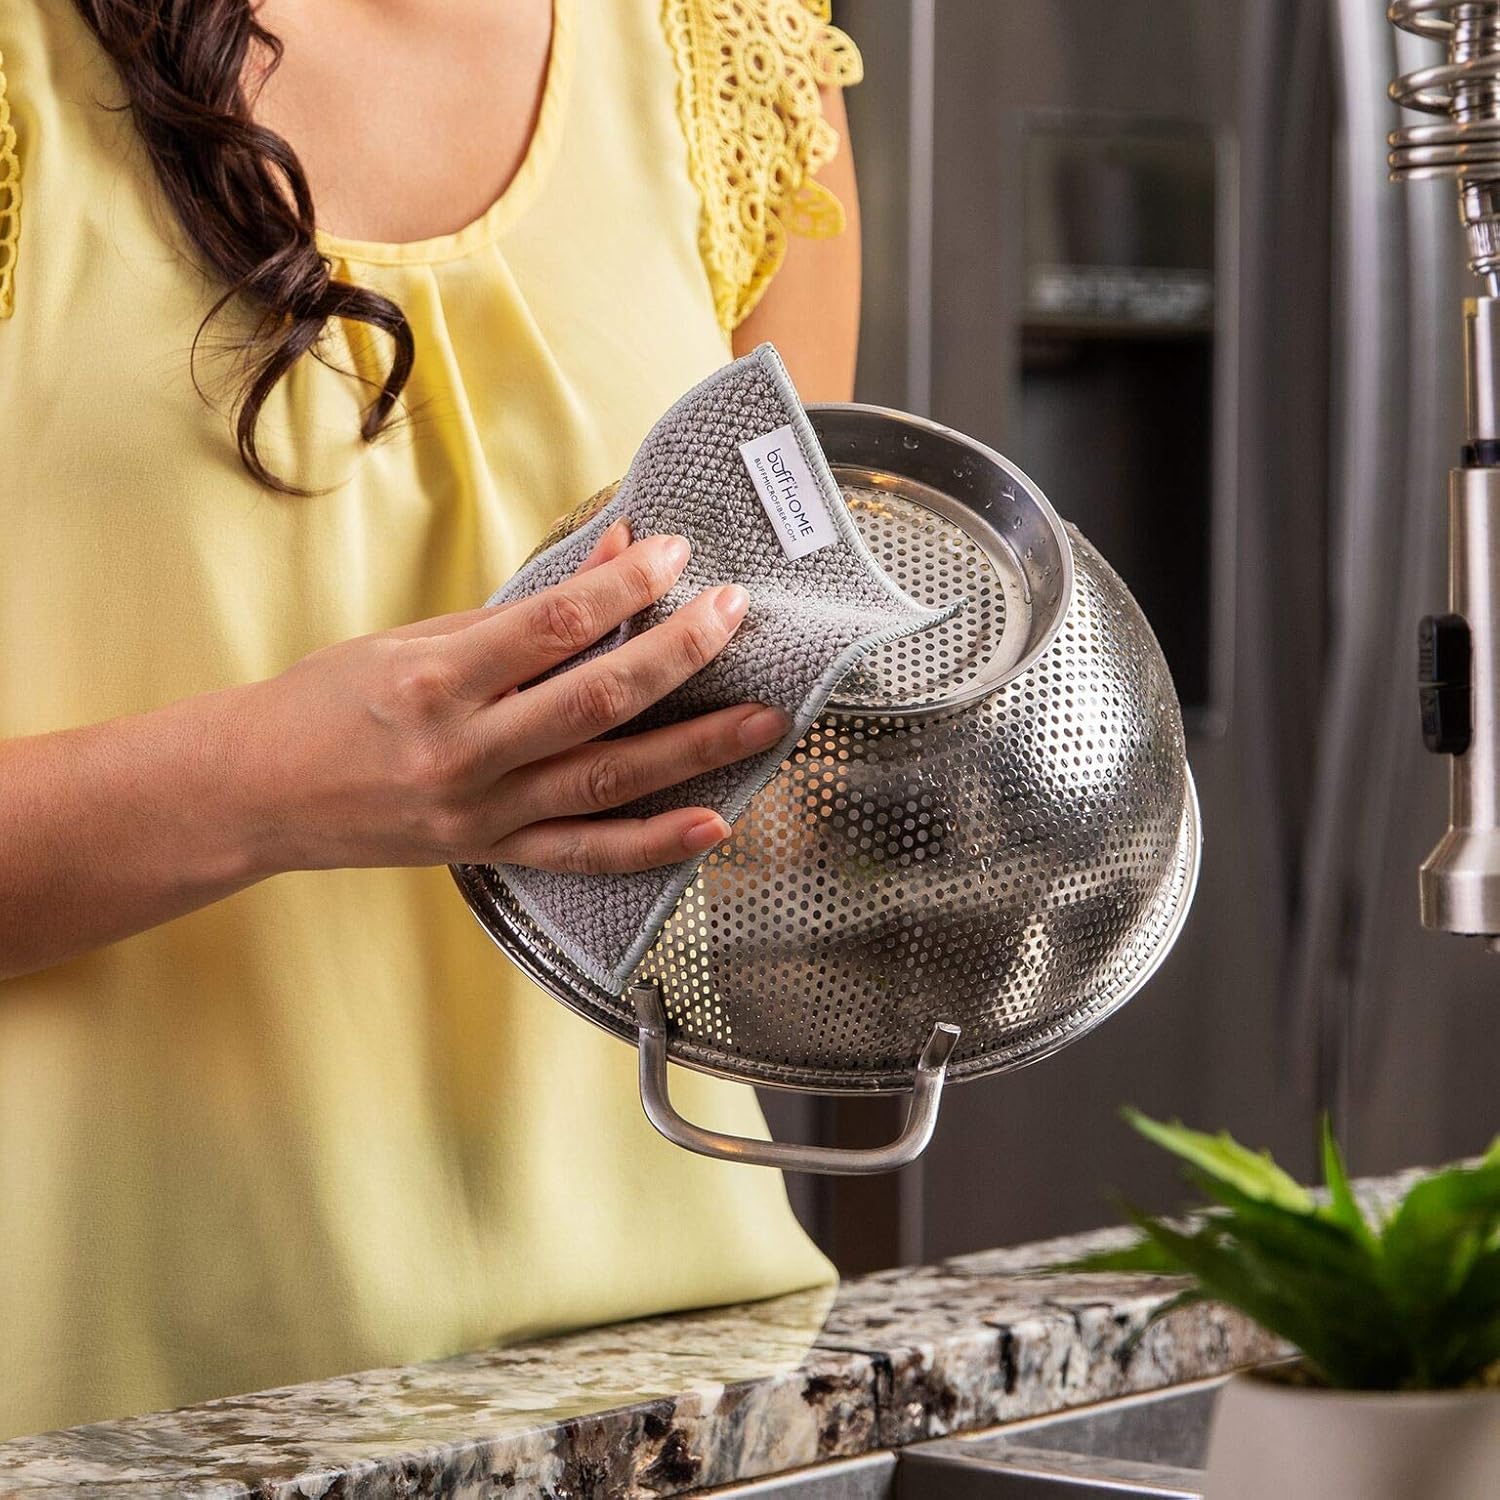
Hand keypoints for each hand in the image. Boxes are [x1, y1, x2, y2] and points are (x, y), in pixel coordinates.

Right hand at [230, 522, 785, 875]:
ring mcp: (481, 811)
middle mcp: (463, 750)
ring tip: (763, 717)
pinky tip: (712, 824)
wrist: (256, 795)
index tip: (676, 552)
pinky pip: (585, 855)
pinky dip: (652, 844)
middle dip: (679, 653)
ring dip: (694, 748)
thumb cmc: (329, 702)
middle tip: (736, 613)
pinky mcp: (491, 854)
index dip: (624, 587)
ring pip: (606, 779)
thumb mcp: (414, 638)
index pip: (553, 626)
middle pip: (596, 700)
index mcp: (435, 680)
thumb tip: (613, 555)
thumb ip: (519, 610)